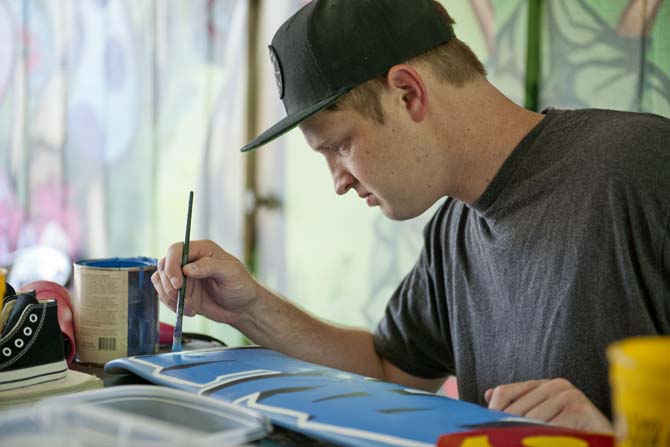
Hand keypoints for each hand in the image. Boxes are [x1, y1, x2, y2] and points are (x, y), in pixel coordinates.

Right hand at [152, 240, 258, 323]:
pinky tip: (189, 310)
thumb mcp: (231, 273)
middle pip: (163, 265)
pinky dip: (171, 304)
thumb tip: (187, 268)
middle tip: (181, 299)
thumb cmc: (241, 286)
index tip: (178, 284)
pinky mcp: (181, 291)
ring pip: (160, 280)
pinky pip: (164, 295)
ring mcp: (183, 276)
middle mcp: (189, 260)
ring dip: (169, 296)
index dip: (172, 266)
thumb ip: (210, 267)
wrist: (242, 308)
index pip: (176, 250)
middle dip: (169, 284)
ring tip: (189, 306)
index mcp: (202, 250)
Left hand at [485, 378, 612, 433]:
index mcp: (544, 385)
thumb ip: (520, 406)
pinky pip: (548, 429)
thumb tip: (489, 394)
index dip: (494, 412)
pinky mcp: (577, 407)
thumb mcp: (543, 421)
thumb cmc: (573, 435)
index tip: (489, 429)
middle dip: (508, 428)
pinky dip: (544, 439)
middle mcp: (556, 384)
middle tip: (504, 440)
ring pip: (529, 420)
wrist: (605, 443)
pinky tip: (546, 442)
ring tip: (530, 441)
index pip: (505, 392)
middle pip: (515, 408)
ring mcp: (568, 394)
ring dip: (526, 436)